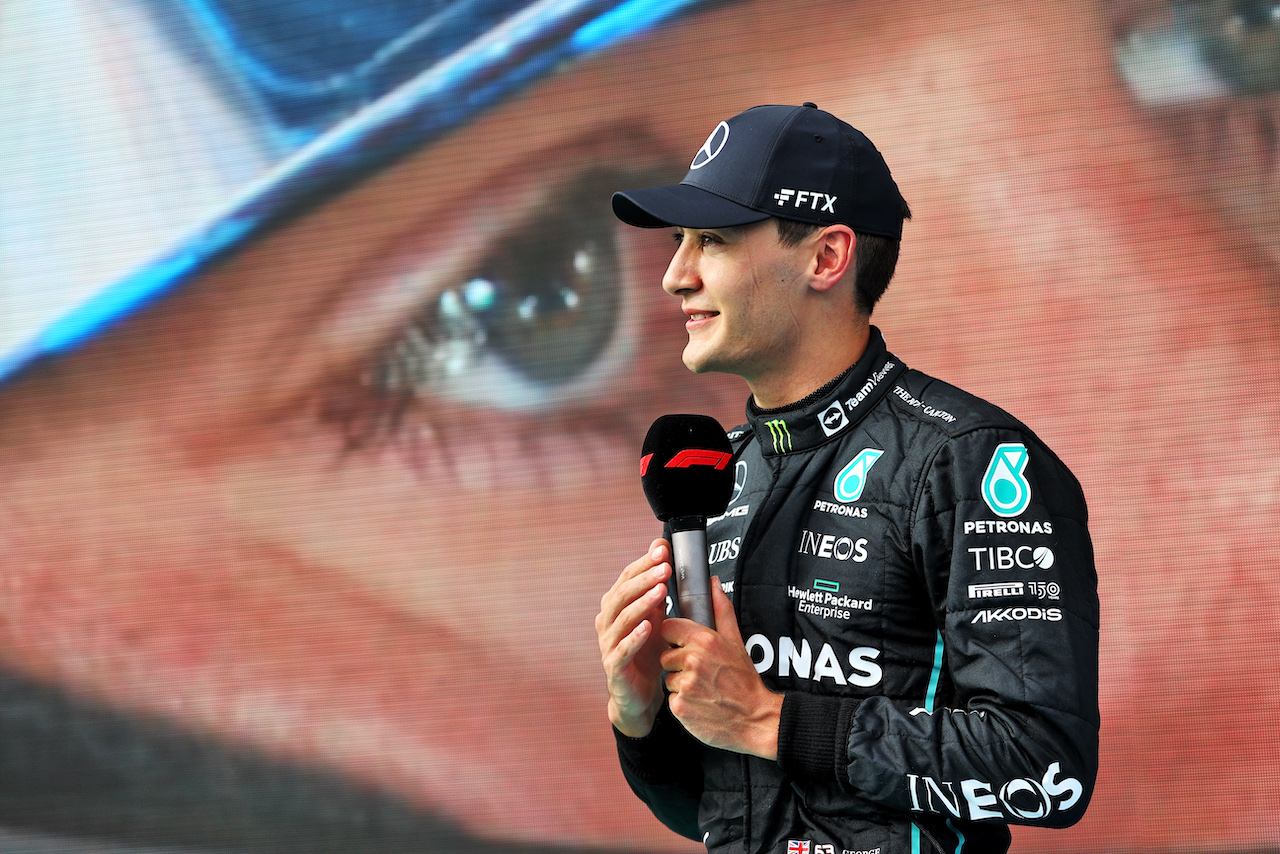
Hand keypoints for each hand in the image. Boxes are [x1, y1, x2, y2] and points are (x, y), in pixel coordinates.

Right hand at [596, 538, 672, 737]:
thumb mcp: (655, 613)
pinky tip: (648, 627)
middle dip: (644, 579)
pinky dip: (634, 637)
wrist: (638, 693)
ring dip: (642, 603)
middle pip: (622, 595)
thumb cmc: (646, 649)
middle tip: (664, 568)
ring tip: (662, 591)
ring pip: (622, 619)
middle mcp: (606, 622)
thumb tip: (661, 546)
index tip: (663, 551)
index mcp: (614, 606)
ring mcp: (608, 644)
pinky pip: (622, 649)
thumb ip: (656, 583)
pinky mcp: (614, 667)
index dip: (643, 563)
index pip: (626, 578)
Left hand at [660, 578, 782, 758]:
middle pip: (666, 655)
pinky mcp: (680, 707)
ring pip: (667, 678)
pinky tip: (700, 703)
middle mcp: (693, 660)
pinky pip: (671, 698)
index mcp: (705, 640)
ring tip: (703, 688)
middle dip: (678, 663)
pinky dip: (682, 702)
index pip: (668, 628)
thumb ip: (721, 609)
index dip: (675, 637)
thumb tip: (713, 582)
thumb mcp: (735, 641)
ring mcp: (685, 684)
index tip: (686, 645)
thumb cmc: (744, 680)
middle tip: (702, 672)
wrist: (755, 719)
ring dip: (680, 683)